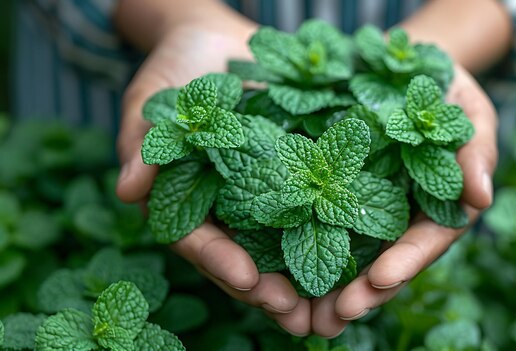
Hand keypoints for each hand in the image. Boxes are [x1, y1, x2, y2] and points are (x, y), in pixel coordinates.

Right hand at [114, 24, 309, 335]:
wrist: (216, 41)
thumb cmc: (175, 68)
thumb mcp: (151, 102)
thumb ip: (142, 144)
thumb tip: (127, 191)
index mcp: (186, 200)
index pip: (199, 240)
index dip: (221, 262)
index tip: (249, 281)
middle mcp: (225, 206)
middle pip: (244, 256)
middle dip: (269, 289)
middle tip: (299, 316)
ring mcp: (260, 193)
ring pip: (281, 244)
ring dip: (305, 277)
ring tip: (333, 307)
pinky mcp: (293, 174)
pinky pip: (312, 206)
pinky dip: (332, 231)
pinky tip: (359, 254)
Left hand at [308, 64, 497, 336]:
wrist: (402, 67)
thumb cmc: (444, 89)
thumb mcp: (468, 111)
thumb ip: (476, 150)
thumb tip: (481, 196)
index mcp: (439, 204)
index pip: (427, 240)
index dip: (407, 261)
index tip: (381, 279)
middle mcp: (403, 214)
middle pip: (387, 260)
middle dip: (365, 291)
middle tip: (336, 316)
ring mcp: (369, 206)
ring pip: (352, 253)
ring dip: (332, 285)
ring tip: (304, 315)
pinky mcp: (337, 192)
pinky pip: (322, 221)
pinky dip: (303, 244)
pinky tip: (278, 269)